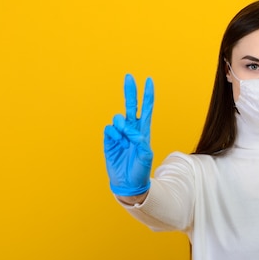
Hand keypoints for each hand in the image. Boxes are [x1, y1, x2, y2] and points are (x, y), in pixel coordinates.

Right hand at [104, 74, 153, 195]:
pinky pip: (109, 129)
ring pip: (118, 118)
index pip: (146, 109)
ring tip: (126, 142)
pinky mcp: (109, 140)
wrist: (128, 182)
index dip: (147, 95)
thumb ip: (140, 141)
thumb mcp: (146, 156)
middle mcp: (131, 129)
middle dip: (130, 91)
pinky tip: (118, 144)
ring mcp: (120, 134)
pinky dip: (114, 135)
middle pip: (130, 106)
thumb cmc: (140, 170)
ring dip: (122, 127)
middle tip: (129, 77)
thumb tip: (131, 130)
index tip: (149, 81)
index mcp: (143, 131)